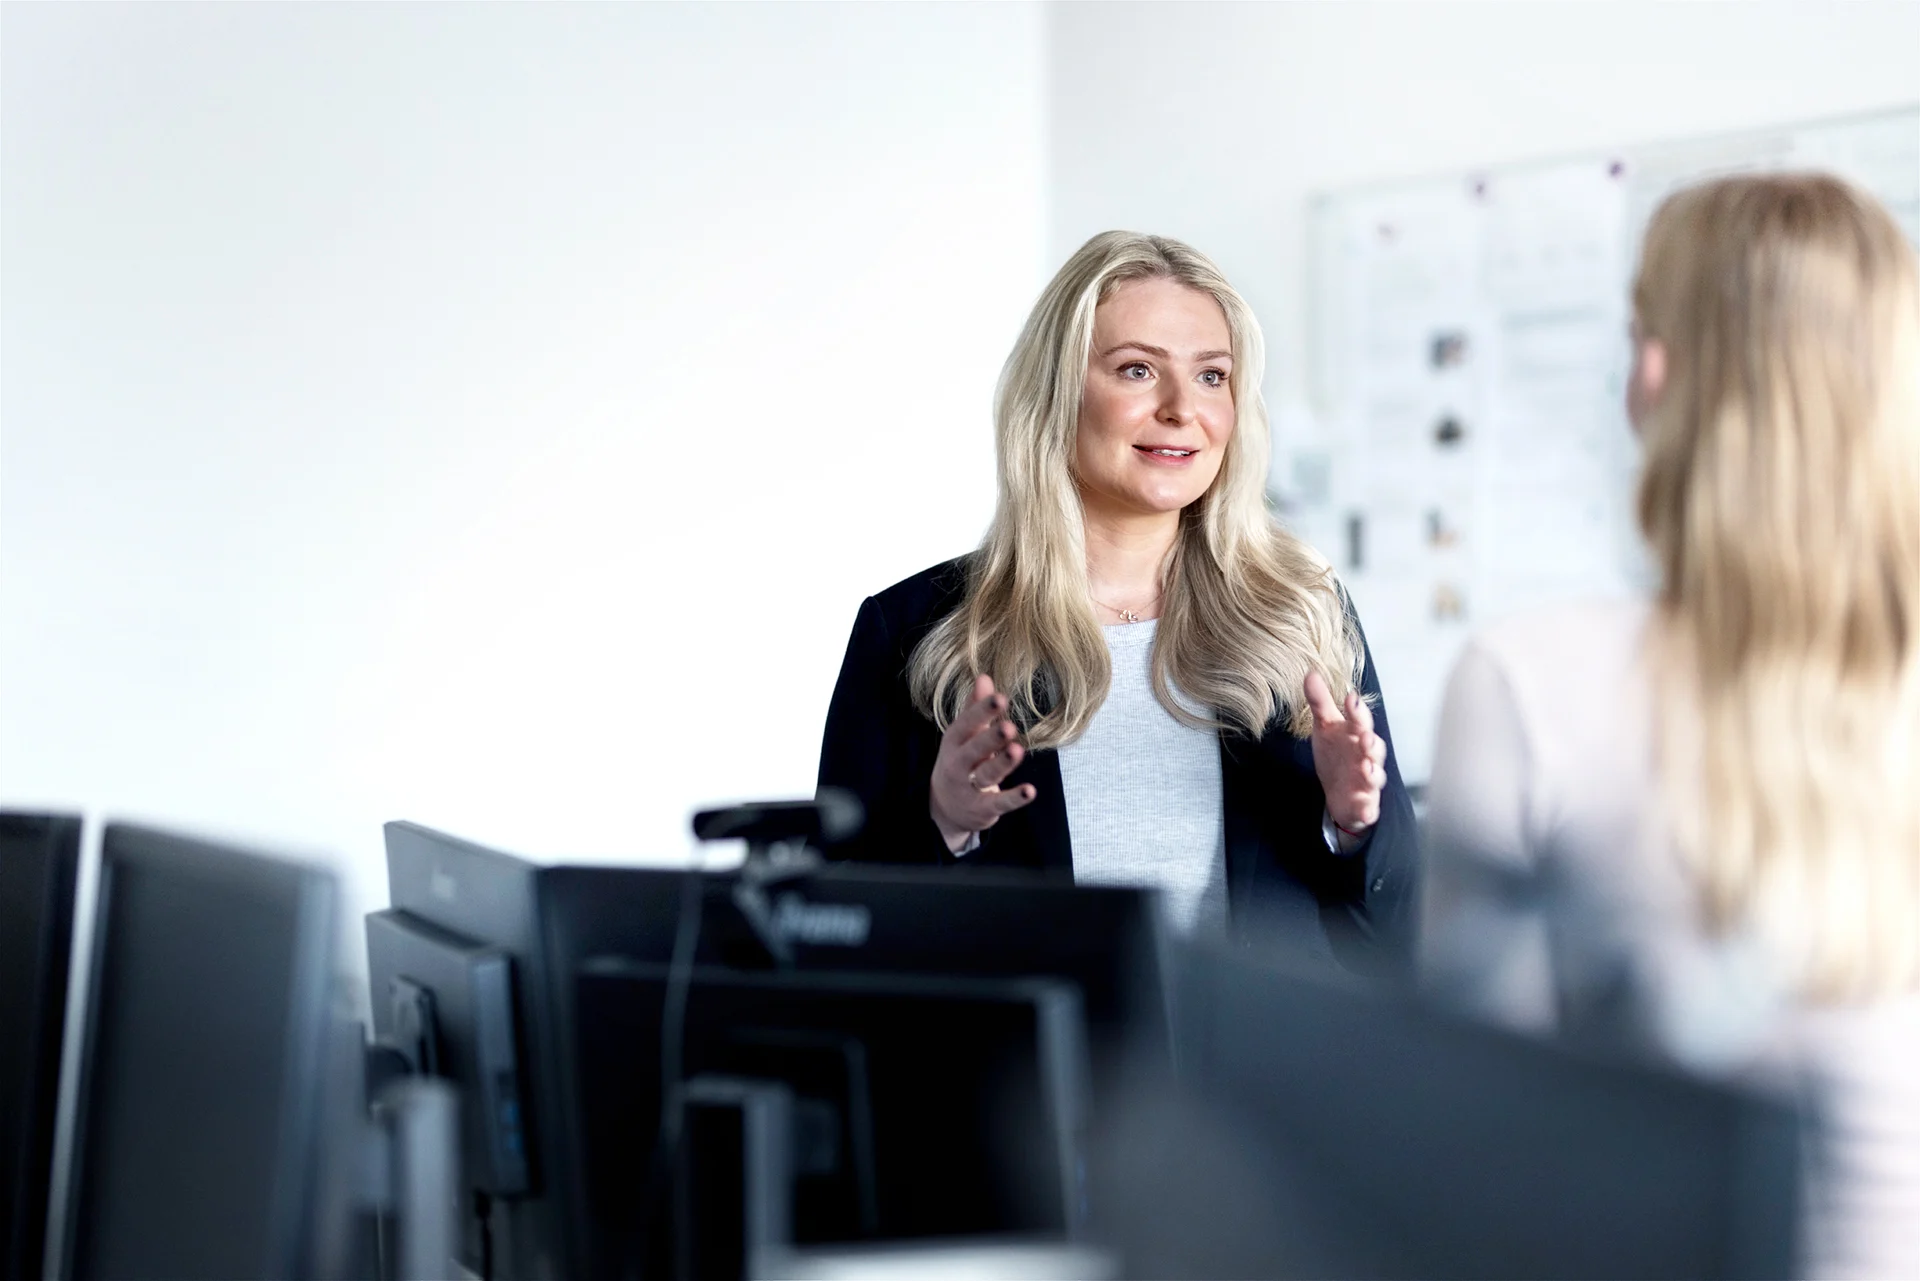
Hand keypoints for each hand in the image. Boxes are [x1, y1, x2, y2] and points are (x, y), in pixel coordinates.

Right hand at [930, 674, 1036, 851]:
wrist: (944, 808)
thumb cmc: (960, 761)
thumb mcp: (963, 735)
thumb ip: (975, 708)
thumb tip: (985, 677)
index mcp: (955, 741)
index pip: (966, 723)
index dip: (982, 711)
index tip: (1000, 697)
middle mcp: (958, 763)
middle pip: (974, 749)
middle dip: (990, 738)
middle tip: (1009, 727)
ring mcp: (969, 787)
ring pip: (986, 774)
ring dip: (1002, 764)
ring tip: (1018, 751)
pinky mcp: (982, 809)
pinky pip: (999, 803)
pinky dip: (1014, 798)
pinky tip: (1029, 790)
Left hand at [1304, 670, 1386, 835]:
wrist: (1340, 794)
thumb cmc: (1337, 754)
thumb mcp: (1325, 727)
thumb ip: (1320, 702)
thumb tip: (1311, 672)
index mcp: (1356, 735)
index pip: (1359, 720)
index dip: (1357, 710)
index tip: (1350, 699)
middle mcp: (1366, 757)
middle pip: (1373, 747)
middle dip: (1370, 742)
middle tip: (1363, 736)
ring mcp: (1368, 782)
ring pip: (1375, 776)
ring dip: (1373, 772)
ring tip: (1366, 768)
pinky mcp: (1366, 805)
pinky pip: (1369, 807)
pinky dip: (1368, 808)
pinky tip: (1364, 807)